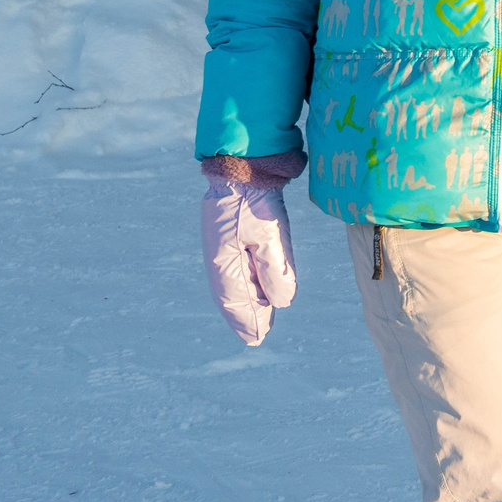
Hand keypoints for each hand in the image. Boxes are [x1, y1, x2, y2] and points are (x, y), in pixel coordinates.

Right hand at [202, 179, 296, 345]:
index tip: (257, 339)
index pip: (234, 301)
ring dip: (248, 299)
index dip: (246, 321)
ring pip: (236, 280)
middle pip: (234, 294)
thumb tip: (281, 302)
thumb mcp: (268, 235)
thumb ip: (275, 270)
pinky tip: (256, 286)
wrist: (242, 162)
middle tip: (258, 335)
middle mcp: (220, 257)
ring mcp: (224, 244)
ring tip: (260, 317)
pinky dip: (247, 281)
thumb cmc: (255, 199)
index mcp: (223, 262)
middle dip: (246, 315)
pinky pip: (239, 265)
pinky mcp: (233, 233)